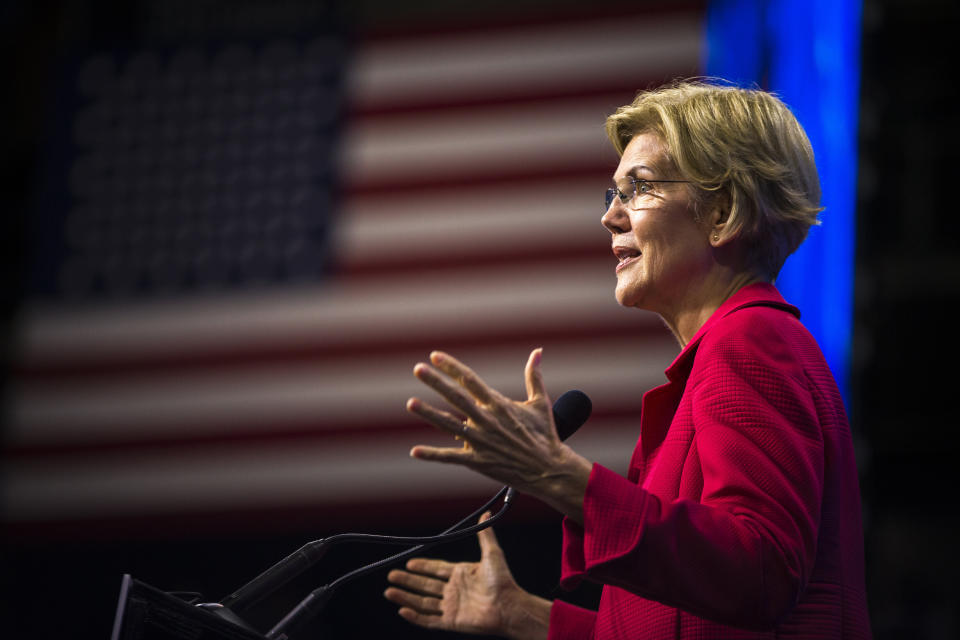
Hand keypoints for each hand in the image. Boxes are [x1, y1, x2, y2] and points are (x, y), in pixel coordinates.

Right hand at [383, 513, 549, 638]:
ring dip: (405, 597)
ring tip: (389, 592)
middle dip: (407, 581)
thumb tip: (486, 513)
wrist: (509, 606)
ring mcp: (452, 607)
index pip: (436, 569)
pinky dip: (415, 617)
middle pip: (425, 585)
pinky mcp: (452, 622)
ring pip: (422, 602)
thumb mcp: (492, 554)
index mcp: (461, 574)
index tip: (409, 562)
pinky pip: (429, 620)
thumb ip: (486, 535)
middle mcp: (454, 591)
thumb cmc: (503, 581)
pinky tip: (403, 610)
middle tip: (391, 575)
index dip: (422, 566)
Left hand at [406, 349, 591, 518]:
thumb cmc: (544, 435)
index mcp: (499, 404)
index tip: (435, 356)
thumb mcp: (540, 403)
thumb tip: (537, 351)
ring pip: (449, 425)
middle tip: (418, 368)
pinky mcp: (478, 461)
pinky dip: (432, 455)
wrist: (549, 469)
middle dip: (436, 382)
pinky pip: (451, 457)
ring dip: (429, 413)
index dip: (452, 367)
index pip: (470, 379)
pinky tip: (414, 451)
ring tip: (411, 402)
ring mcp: (481, 441)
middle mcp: (487, 420)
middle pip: (456, 397)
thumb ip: (534, 376)